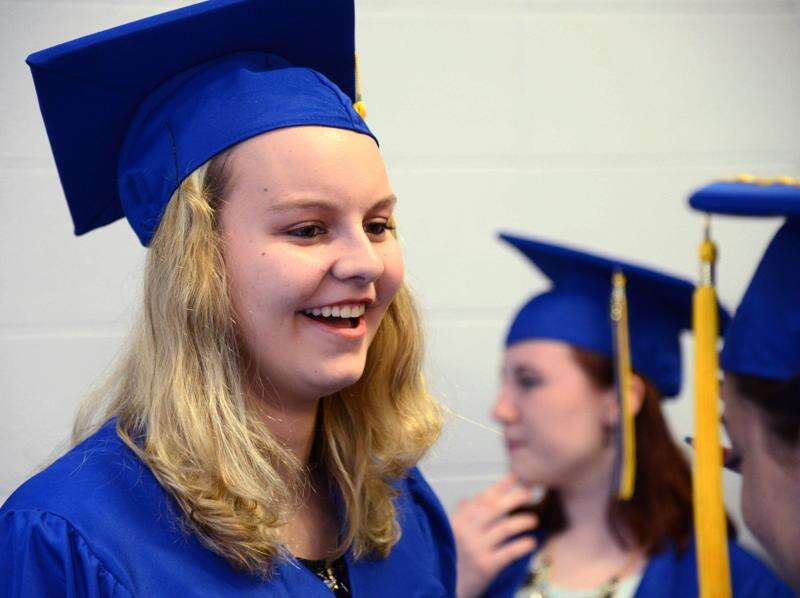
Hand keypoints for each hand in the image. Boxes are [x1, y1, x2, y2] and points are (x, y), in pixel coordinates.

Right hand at [451, 474, 538, 597]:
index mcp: (457, 522)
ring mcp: (476, 549)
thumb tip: (467, 500)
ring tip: (533, 520)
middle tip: (529, 492)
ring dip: (522, 521)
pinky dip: (522, 545)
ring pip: (505, 527)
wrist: (442, 589)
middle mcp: (466, 532)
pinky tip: (531, 542)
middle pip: (495, 508)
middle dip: (515, 497)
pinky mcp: (486, 567)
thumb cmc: (447, 561)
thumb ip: (460, 517)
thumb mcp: (448, 535)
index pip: (481, 498)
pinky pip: (509, 551)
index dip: (499, 486)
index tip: (514, 476)